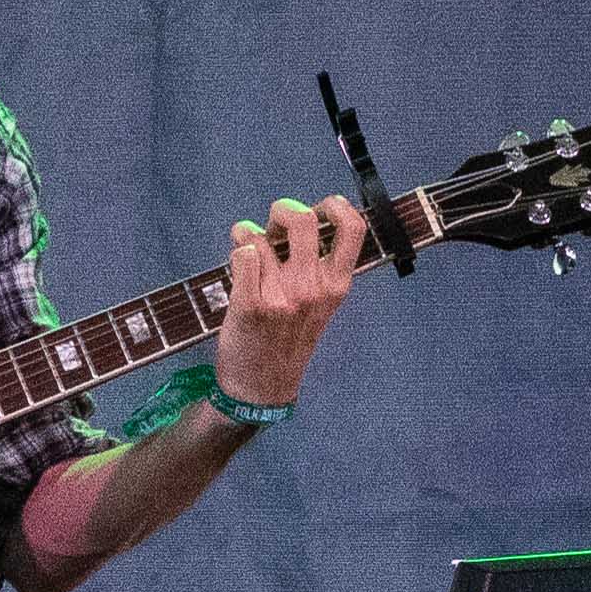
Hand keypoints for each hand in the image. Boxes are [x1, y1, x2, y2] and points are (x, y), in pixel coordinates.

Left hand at [215, 195, 370, 408]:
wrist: (262, 386)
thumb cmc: (289, 338)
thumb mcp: (319, 305)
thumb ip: (317, 266)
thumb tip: (299, 218)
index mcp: (336, 286)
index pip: (353, 228)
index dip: (336, 205)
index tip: (320, 209)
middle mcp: (312, 288)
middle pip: (302, 218)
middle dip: (282, 209)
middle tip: (273, 225)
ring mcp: (282, 297)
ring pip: (259, 236)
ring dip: (248, 234)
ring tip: (248, 250)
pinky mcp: (251, 305)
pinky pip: (242, 254)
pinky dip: (236, 251)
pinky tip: (238, 264)